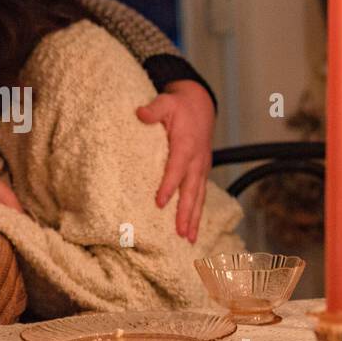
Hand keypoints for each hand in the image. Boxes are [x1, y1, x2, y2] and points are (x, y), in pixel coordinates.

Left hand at [136, 80, 215, 241]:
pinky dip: (197, 213)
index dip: (168, 185)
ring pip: (198, 196)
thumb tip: (140, 113)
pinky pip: (200, 195)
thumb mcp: (165, 102)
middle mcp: (196, 160)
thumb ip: (153, 109)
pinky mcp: (201, 172)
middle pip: (191, 190)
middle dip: (186, 212)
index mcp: (186, 145)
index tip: (159, 202)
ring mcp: (201, 167)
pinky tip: (191, 229)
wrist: (200, 105)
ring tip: (188, 238)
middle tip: (180, 232)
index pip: (176, 168)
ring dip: (194, 218)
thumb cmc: (179, 106)